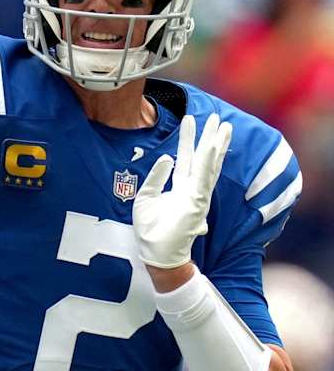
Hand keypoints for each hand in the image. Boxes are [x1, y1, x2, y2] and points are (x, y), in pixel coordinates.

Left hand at [133, 114, 232, 269]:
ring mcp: (197, 195)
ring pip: (209, 164)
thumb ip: (156, 176)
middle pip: (202, 157)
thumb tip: (167, 156)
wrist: (156, 253)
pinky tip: (213, 146)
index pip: (186, 157)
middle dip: (209, 137)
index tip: (190, 119)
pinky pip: (204, 178)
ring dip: (216, 144)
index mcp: (180, 187)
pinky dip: (209, 161)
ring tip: (223, 125)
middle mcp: (192, 189)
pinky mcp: (198, 202)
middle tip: (217, 117)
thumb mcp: (146, 196)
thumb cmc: (151, 230)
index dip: (188, 138)